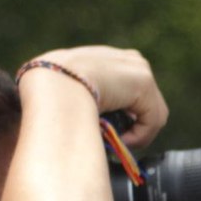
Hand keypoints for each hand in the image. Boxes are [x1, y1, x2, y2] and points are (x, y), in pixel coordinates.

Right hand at [24, 46, 166, 148]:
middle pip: (146, 102)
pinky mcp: (143, 81)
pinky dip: (140, 136)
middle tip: (116, 140)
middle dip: (135, 125)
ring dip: (137, 133)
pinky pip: (153, 120)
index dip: (124, 115)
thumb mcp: (64, 92)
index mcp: (106, 59)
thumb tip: (93, 125)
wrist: (51, 85)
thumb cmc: (46, 94)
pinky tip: (120, 139)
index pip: (129, 90)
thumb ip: (83, 100)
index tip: (109, 131)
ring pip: (152, 113)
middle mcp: (125, 58)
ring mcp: (137, 67)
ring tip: (115, 141)